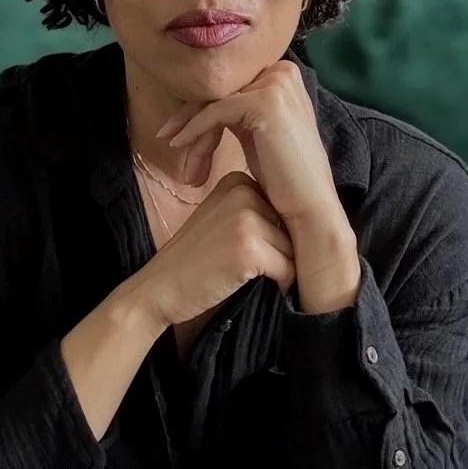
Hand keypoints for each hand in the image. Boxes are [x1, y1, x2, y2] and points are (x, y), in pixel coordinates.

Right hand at [134, 172, 295, 327]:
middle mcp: (243, 191)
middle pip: (291, 229)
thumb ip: (256, 211)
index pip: (283, 211)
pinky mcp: (250, 248)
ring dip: (276, 269)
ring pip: (293, 250)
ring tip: (240, 273)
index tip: (243, 248)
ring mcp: (247, 218)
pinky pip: (288, 270)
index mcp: (237, 180)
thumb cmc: (194, 261)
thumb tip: (308, 221)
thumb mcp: (223, 220)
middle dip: (277, 253)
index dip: (272, 237)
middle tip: (240, 264)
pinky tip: (245, 282)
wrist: (159, 287)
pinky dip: (277, 284)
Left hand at [156, 60, 338, 229]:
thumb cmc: (283, 180)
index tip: (174, 131)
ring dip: (190, 130)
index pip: (228, 85)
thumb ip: (237, 113)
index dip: (198, 108)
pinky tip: (178, 146)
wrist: (309, 207)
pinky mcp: (266, 100)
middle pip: (219, 89)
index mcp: (281, 76)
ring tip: (178, 156)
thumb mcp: (256, 135)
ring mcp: (276, 84)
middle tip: (166, 140)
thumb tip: (198, 104)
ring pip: (214, 101)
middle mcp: (282, 72)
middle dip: (190, 118)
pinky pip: (215, 111)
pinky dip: (194, 129)